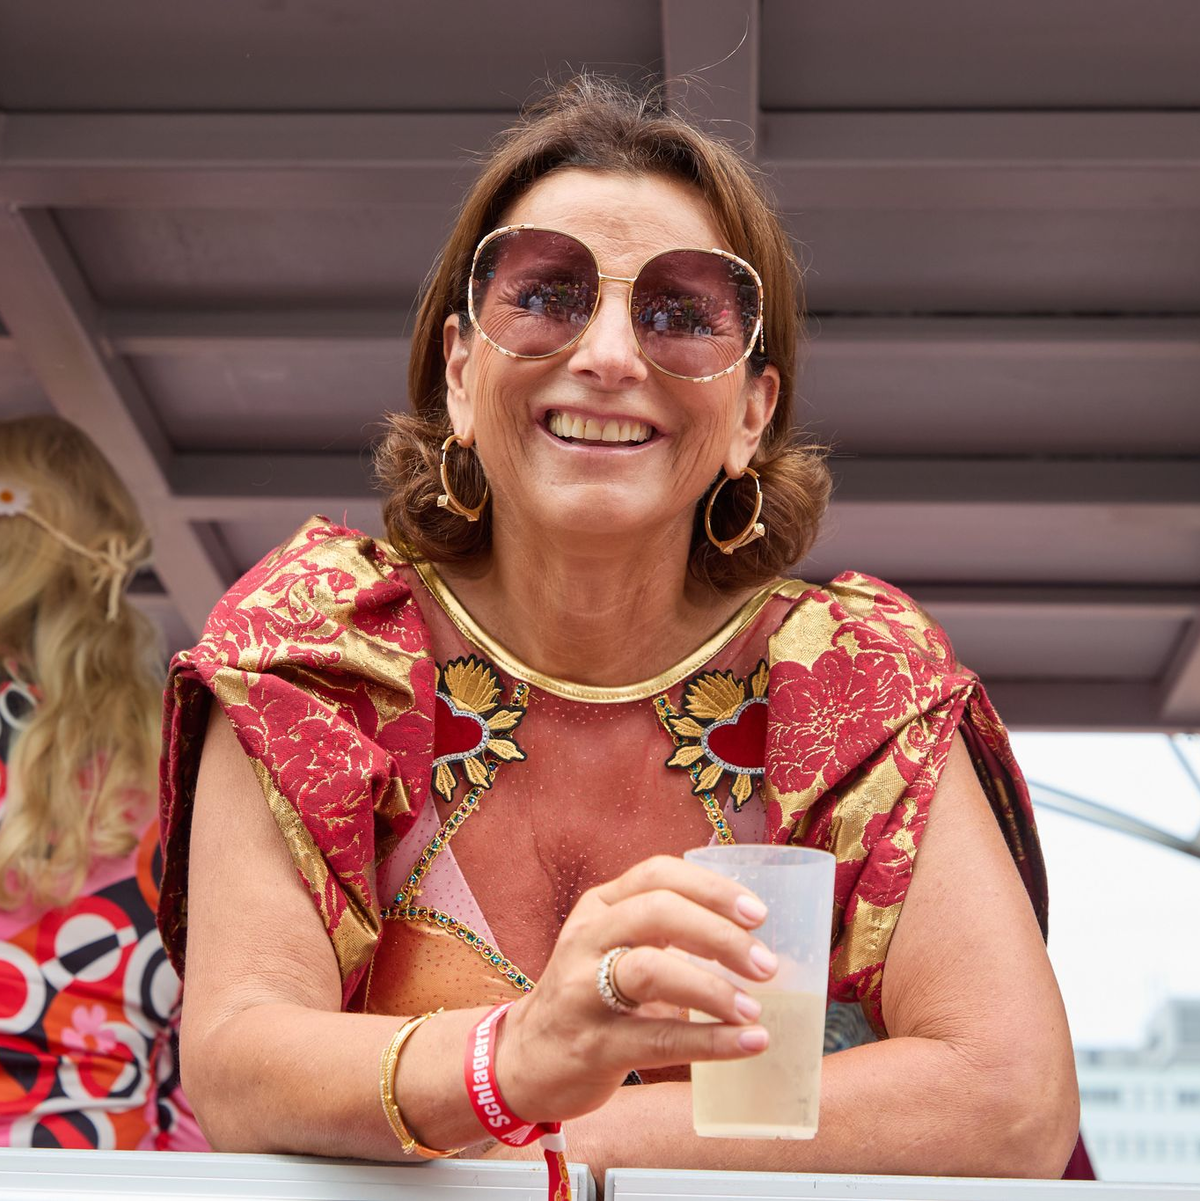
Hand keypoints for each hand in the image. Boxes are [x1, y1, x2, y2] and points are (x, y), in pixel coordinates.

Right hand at [494, 854, 775, 1123]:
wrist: (523, 1060)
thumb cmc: (585, 996)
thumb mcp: (612, 946)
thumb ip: (664, 933)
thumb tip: (752, 941)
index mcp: (600, 907)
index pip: (658, 874)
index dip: (711, 888)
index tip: (758, 914)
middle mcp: (586, 938)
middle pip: (657, 913)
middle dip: (719, 935)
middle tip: (765, 965)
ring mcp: (582, 990)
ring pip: (650, 970)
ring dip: (713, 988)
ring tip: (753, 1010)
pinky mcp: (591, 1044)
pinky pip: (657, 1039)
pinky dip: (710, 1041)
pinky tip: (747, 1044)